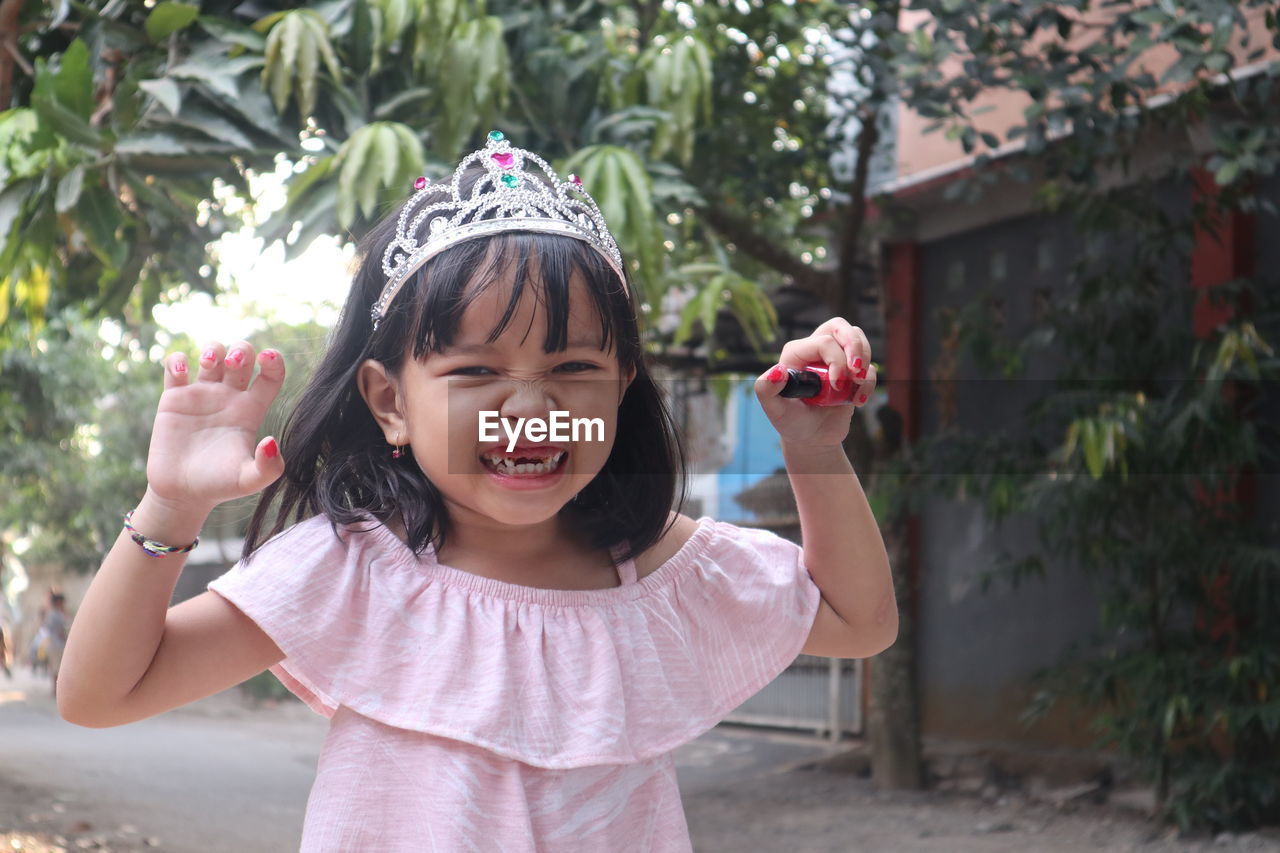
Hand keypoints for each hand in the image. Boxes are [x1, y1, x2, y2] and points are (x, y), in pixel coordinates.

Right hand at [146, 341, 286, 514]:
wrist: (182, 493)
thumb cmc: (219, 486)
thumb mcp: (248, 481)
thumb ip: (267, 466)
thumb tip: (271, 442)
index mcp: (250, 410)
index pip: (270, 376)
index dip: (273, 361)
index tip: (267, 356)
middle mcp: (228, 398)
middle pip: (241, 357)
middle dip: (240, 350)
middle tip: (233, 363)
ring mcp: (201, 396)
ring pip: (212, 355)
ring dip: (212, 349)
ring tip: (209, 362)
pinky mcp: (174, 399)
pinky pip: (175, 368)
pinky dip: (176, 360)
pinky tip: (180, 371)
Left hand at [753, 317, 877, 449]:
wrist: (810, 438)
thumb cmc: (790, 422)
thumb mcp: (775, 410)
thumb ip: (767, 390)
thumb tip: (778, 370)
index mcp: (796, 353)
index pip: (824, 341)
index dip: (836, 360)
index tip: (835, 385)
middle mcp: (815, 351)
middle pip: (840, 326)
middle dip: (856, 346)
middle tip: (856, 372)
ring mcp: (835, 360)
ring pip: (858, 338)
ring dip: (865, 362)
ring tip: (857, 387)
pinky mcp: (851, 374)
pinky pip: (869, 366)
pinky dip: (869, 383)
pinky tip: (858, 401)